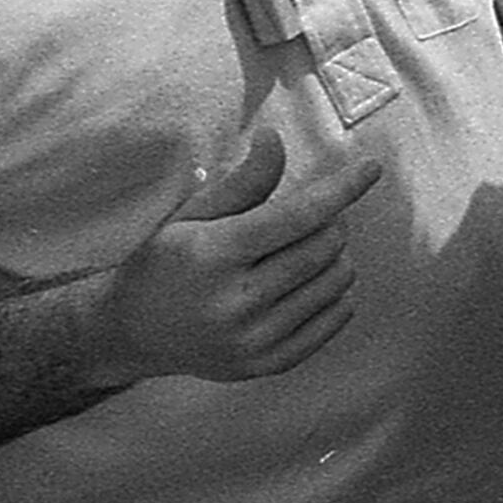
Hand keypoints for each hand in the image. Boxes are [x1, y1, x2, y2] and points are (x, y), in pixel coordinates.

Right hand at [107, 131, 383, 387]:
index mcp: (214, 256)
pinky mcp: (270, 364)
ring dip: (335, 257)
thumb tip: (275, 138)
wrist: (132, 333)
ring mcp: (255, 338)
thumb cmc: (165, 263)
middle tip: (310, 219)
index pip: (296, 216)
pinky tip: (308, 284)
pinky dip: (336, 294)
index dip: (340, 189)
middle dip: (330, 223)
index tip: (371, 167)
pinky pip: (337, 319)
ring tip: (303, 252)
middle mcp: (236, 301)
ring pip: (337, 282)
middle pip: (324, 247)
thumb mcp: (191, 215)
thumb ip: (242, 181)